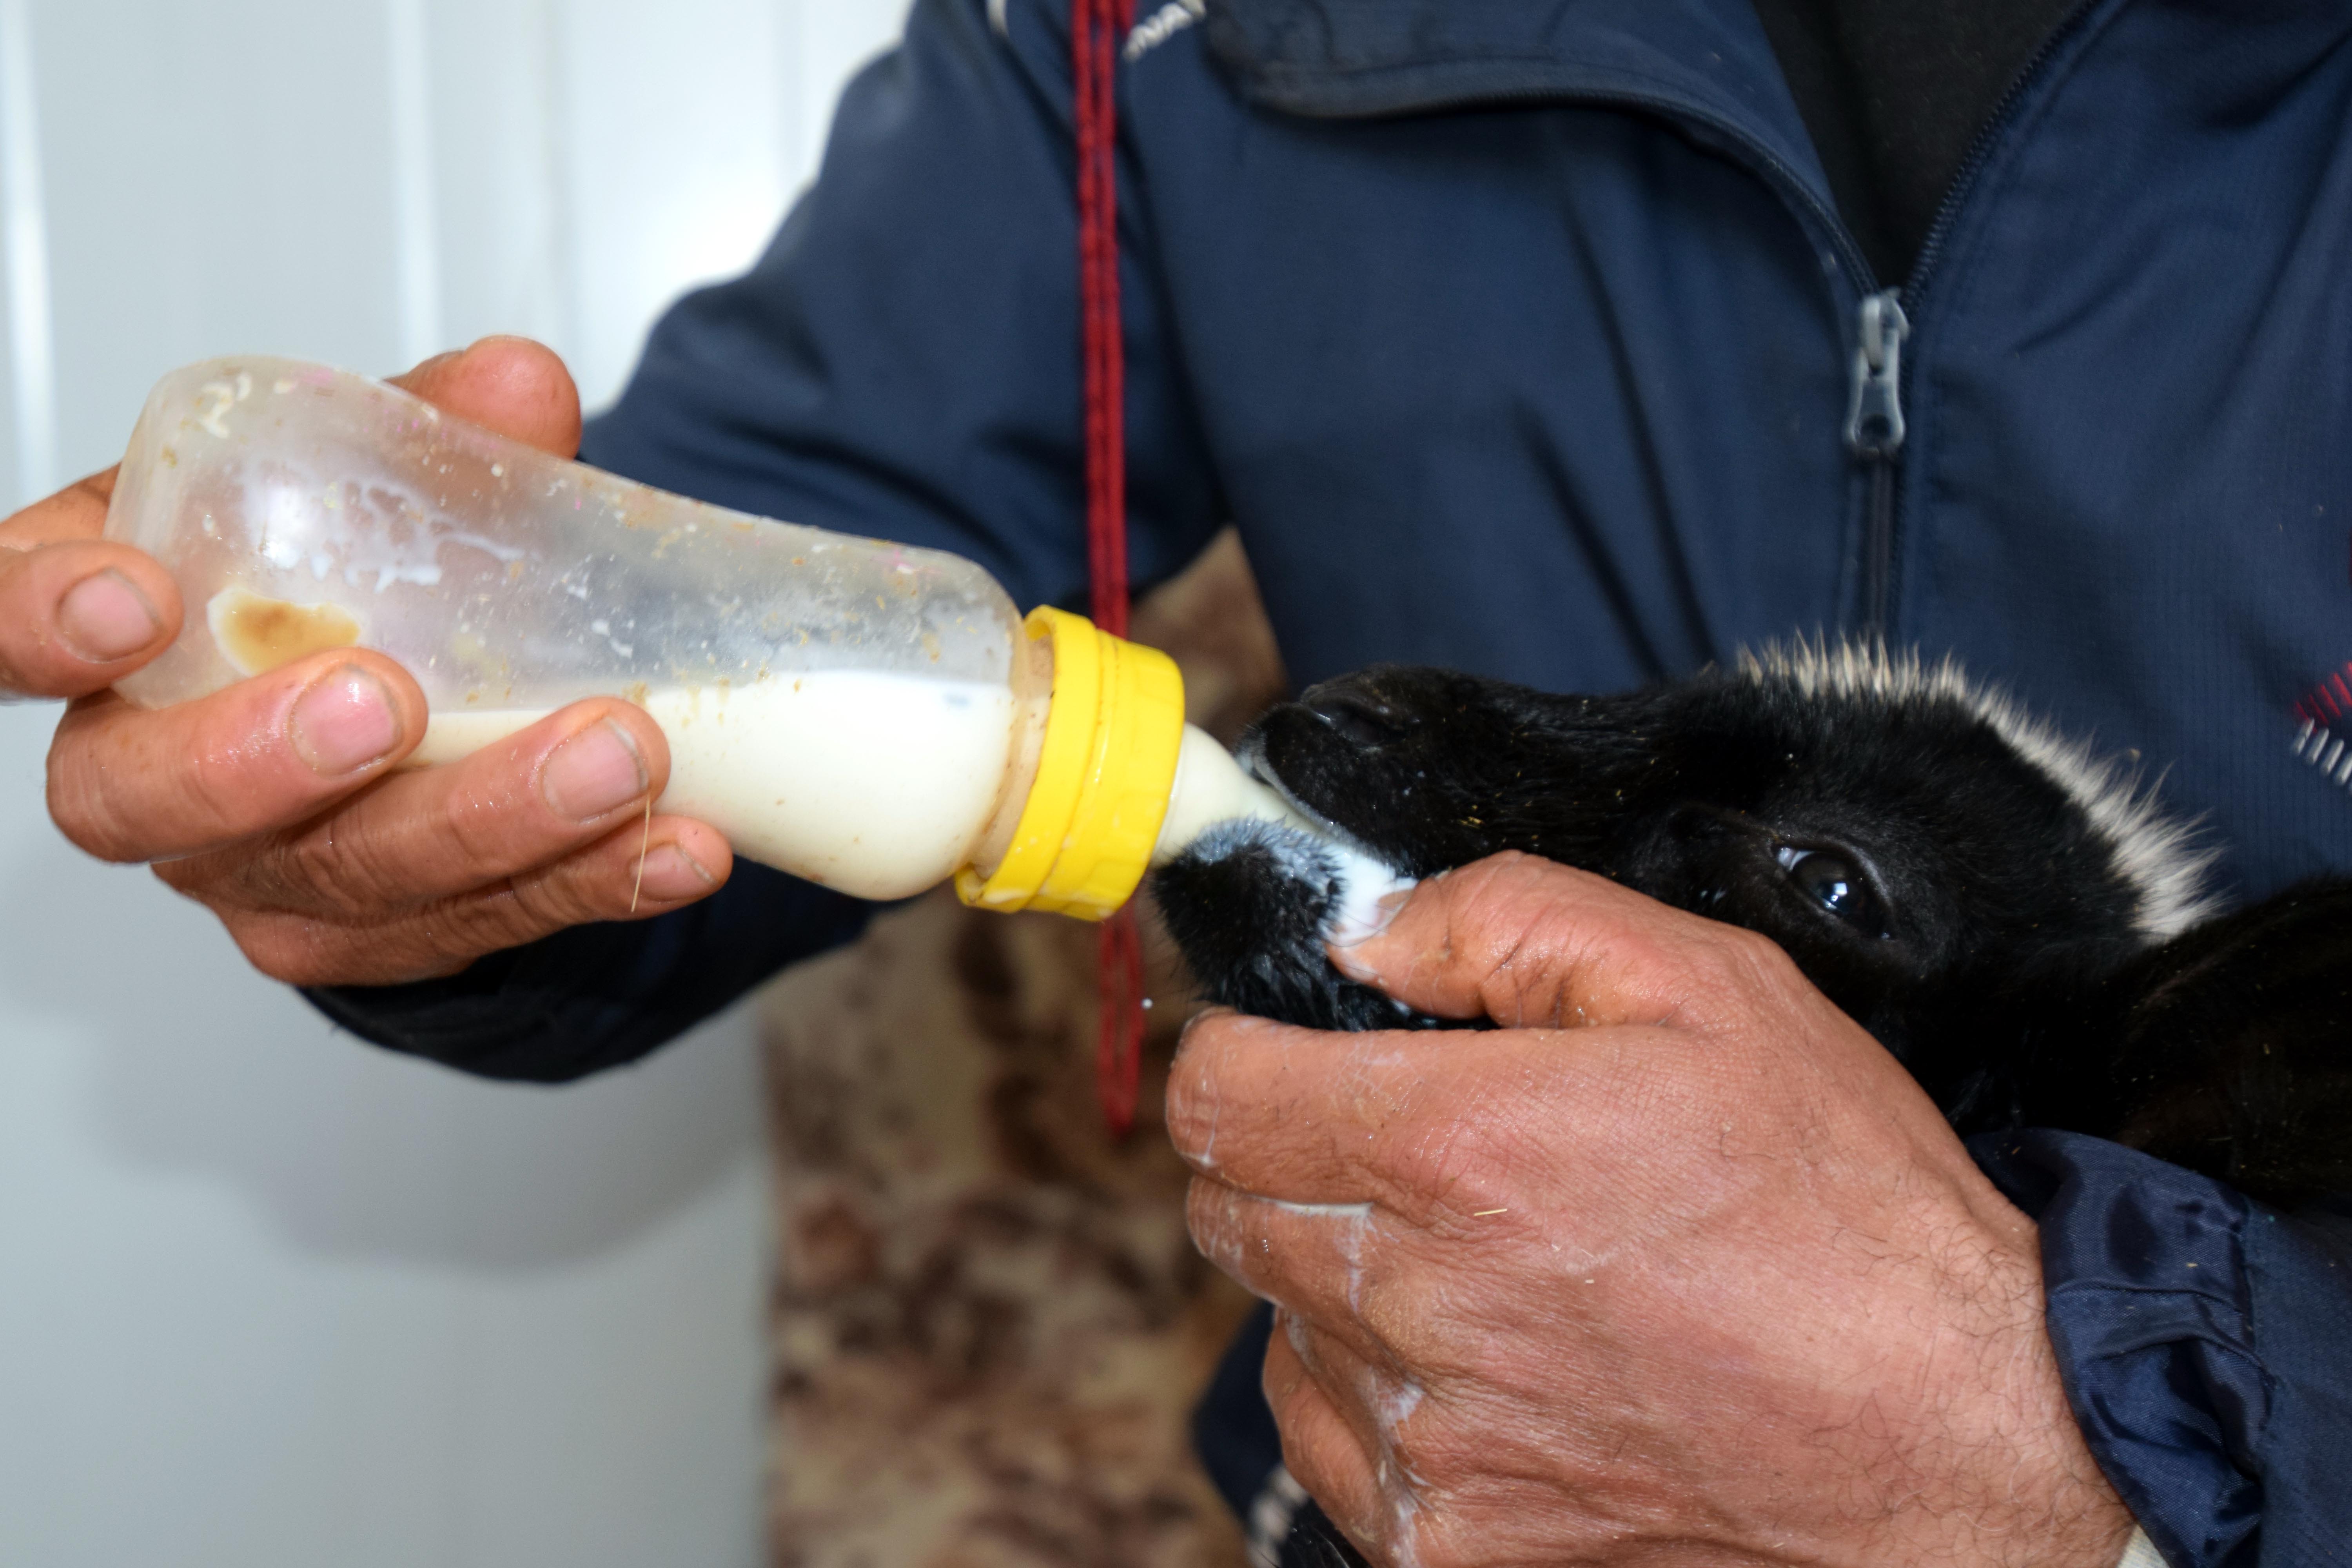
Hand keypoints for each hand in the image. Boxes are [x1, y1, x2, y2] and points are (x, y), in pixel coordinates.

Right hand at [18, 338, 733, 985]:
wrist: (409, 704)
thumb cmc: (345, 578)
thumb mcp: (368, 482)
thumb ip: (428, 430)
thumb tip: (520, 384)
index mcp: (110, 630)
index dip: (35, 622)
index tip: (127, 597)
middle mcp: (151, 771)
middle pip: (150, 800)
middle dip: (266, 760)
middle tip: (387, 705)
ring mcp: (260, 872)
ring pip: (349, 877)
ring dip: (493, 822)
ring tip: (622, 758)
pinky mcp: (376, 938)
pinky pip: (479, 926)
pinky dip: (595, 882)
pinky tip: (680, 847)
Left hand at [1168, 852, 2134, 1566]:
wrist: (1958, 1431)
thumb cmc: (1843, 1212)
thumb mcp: (1703, 986)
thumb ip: (1502, 921)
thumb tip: (1369, 934)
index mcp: (1460, 1150)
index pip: (1219, 1095)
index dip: (1245, 1053)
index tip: (1290, 1053)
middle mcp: (1419, 1306)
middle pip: (1232, 1208)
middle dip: (1295, 1157)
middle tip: (1417, 1152)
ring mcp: (1431, 1444)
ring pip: (1282, 1326)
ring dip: (1343, 1280)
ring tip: (1486, 1266)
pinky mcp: (1454, 1545)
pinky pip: (1335, 1443)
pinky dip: (1381, 1396)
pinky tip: (1495, 1365)